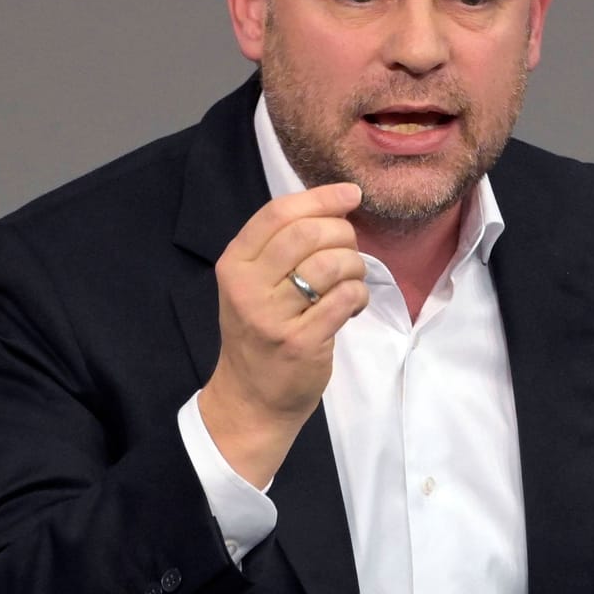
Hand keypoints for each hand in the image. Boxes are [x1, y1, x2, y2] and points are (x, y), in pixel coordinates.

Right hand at [199, 183, 367, 486]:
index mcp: (234, 264)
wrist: (251, 398)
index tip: (351, 195)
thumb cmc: (260, 333)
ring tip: (351, 282)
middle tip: (350, 252)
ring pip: (332, 264)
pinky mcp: (301, 341)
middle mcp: (247, 286)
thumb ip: (283, 247)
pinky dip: (359, 295)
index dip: (321, 198)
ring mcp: (272, 316)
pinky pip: (345, 298)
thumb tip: (338, 205)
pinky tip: (353, 305)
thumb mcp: (254, 285)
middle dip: (343, 235)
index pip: (278, 213)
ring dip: (355, 267)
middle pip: (309, 233)